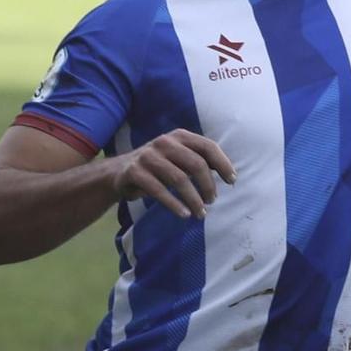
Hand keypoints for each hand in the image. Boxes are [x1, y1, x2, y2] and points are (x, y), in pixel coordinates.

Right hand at [110, 128, 235, 219]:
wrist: (119, 172)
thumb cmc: (158, 167)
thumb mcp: (178, 158)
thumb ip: (199, 161)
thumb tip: (229, 174)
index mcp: (179, 136)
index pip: (208, 146)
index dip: (223, 164)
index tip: (231, 181)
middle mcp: (164, 142)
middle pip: (196, 164)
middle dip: (208, 186)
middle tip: (212, 201)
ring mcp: (148, 156)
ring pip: (179, 179)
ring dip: (193, 199)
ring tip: (200, 213)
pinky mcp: (135, 172)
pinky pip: (159, 190)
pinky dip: (174, 204)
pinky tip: (184, 214)